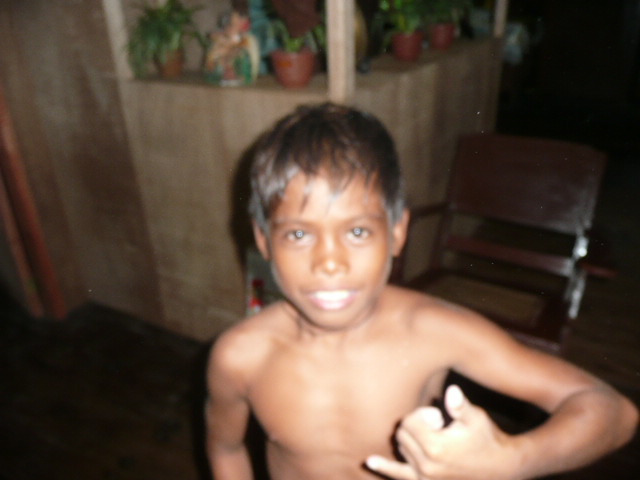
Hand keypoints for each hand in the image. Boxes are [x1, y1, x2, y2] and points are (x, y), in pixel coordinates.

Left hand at [366, 385, 514, 479]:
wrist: (503, 468)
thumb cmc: (488, 439)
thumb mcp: (476, 419)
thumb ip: (460, 406)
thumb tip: (451, 392)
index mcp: (435, 448)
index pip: (409, 422)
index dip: (422, 414)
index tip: (439, 417)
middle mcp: (426, 466)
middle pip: (403, 435)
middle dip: (416, 425)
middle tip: (438, 425)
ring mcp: (425, 478)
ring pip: (401, 451)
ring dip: (409, 440)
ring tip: (430, 437)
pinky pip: (399, 476)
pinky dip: (384, 468)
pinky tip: (370, 461)